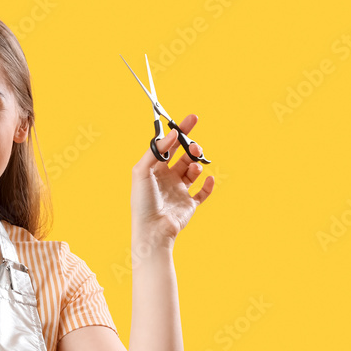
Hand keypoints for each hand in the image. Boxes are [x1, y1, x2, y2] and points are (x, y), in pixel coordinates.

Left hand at [131, 114, 213, 245]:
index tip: (190, 120)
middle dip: (191, 147)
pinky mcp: (189, 204)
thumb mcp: (142, 171)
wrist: (152, 230)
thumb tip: (172, 134)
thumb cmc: (142, 202)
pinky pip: (203, 193)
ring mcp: (179, 191)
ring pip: (193, 171)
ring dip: (197, 164)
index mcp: (154, 170)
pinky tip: (209, 179)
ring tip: (194, 167)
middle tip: (194, 146)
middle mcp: (167, 179)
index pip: (168, 146)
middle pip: (183, 156)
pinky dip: (209, 185)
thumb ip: (155, 151)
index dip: (179, 132)